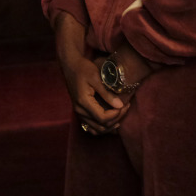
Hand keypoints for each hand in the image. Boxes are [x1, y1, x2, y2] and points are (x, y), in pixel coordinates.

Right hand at [53, 13, 128, 135]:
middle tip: (126, 107)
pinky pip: (91, 127)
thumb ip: (107, 93)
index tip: (124, 105)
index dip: (116, 115)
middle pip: (101, 126)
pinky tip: (111, 122)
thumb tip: (120, 105)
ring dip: (110, 126)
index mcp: (83, 102)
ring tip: (120, 115)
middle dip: (116, 119)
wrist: (70, 66)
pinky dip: (102, 128)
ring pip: (96, 130)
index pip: (103, 118)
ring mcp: (79, 112)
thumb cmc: (83, 68)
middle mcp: (80, 110)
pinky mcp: (80, 112)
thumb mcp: (96, 77)